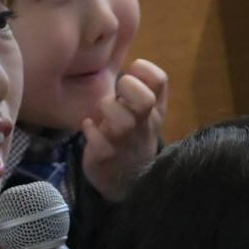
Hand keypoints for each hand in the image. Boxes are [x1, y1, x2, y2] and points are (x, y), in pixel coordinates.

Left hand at [80, 60, 168, 200]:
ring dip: (106, 110)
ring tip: (99, 115)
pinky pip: (99, 140)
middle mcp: (144, 125)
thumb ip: (140, 91)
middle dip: (126, 88)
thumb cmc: (132, 140)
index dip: (144, 70)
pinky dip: (90, 130)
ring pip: (121, 120)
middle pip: (144, 99)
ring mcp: (127, 143)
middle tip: (117, 94)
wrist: (127, 183)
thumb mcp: (144, 115)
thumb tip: (125, 64)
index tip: (132, 72)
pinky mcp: (107, 157)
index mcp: (155, 111)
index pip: (160, 80)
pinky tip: (88, 128)